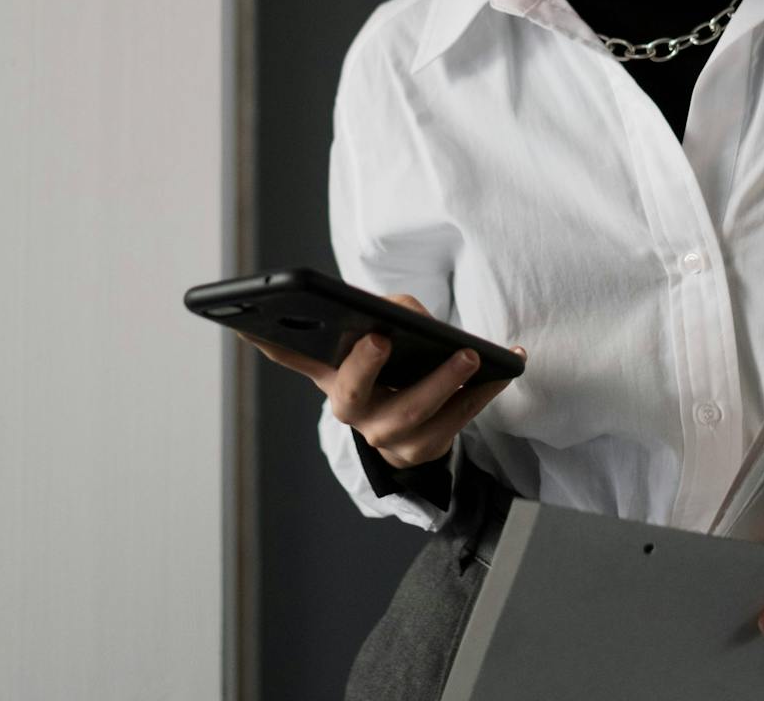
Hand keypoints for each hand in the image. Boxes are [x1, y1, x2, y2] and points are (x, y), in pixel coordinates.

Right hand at [239, 293, 525, 471]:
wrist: (414, 422)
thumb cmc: (393, 362)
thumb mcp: (382, 331)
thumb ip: (388, 312)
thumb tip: (409, 317)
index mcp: (330, 376)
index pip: (289, 356)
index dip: (268, 343)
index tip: (254, 325)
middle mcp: (352, 410)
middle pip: (353, 395)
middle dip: (365, 366)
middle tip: (380, 337)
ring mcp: (388, 437)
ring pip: (415, 416)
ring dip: (444, 383)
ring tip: (470, 354)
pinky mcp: (427, 450)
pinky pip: (459, 422)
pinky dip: (485, 391)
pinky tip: (509, 363)